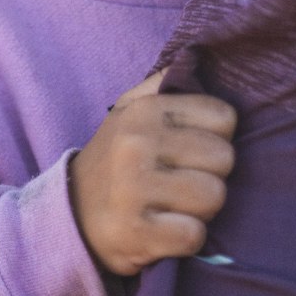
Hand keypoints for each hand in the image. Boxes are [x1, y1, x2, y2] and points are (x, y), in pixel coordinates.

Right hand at [69, 72, 235, 276]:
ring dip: (201, 208)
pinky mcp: (136, 232)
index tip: (191, 149)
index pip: (223, 116)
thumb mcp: (129, 111)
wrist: (71, 214)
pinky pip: (194, 235)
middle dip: (211, 173)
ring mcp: (134, 188)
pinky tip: (166, 229)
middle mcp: (137, 143)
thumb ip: (163, 83)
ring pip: (214, 196)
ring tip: (175, 204)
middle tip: (183, 180)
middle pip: (224, 158)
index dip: (215, 136)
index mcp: (144, 110)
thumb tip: (199, 57)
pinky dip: (186, 238)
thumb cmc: (115, 159)